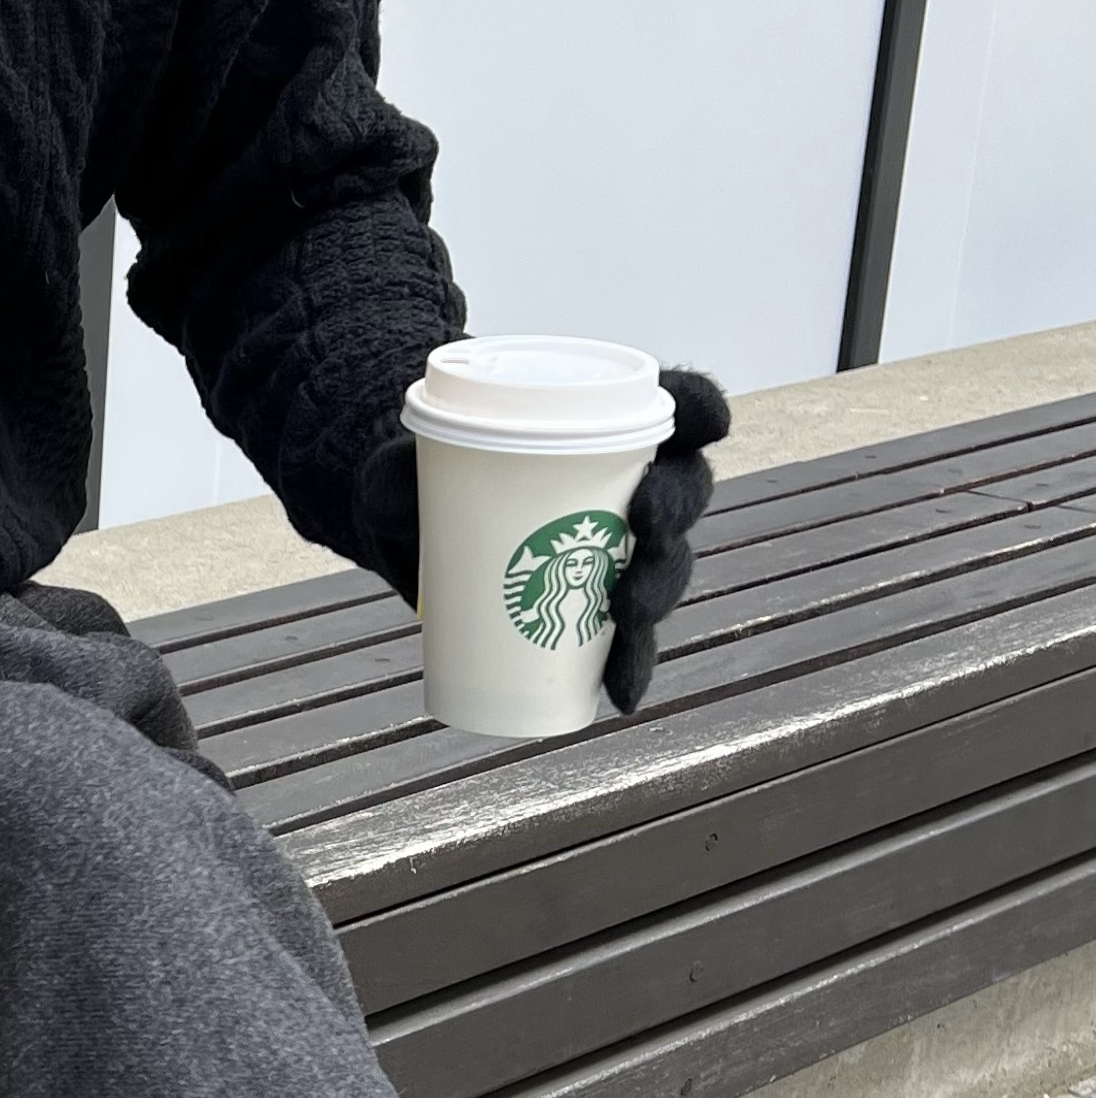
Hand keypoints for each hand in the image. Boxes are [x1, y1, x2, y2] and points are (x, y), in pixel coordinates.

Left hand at [351, 364, 730, 717]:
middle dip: (676, 511)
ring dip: (658, 591)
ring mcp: (613, 553)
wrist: (406, 537)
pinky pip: (625, 639)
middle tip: (647, 525)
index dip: (697, 407)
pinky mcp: (590, 608)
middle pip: (680, 492)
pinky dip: (628, 666)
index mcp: (596, 428)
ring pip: (662, 567)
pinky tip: (620, 692)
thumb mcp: (399, 467)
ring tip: (631, 611)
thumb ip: (396, 470)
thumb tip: (390, 485)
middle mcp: (622, 488)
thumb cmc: (416, 482)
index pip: (668, 405)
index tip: (707, 422)